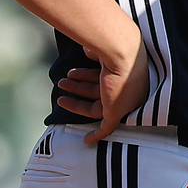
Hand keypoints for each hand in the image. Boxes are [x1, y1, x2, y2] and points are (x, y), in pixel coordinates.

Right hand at [56, 24, 149, 144]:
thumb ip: (96, 52)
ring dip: (76, 101)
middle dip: (79, 87)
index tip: (76, 75)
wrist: (122, 54)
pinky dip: (96, 135)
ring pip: (95, 107)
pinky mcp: (116, 113)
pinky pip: (106, 129)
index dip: (89, 77)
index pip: (105, 79)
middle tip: (64, 82)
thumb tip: (87, 47)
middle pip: (97, 92)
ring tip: (61, 88)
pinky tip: (86, 140)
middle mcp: (126, 88)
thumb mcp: (102, 49)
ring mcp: (122, 102)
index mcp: (125, 72)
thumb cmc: (114, 48)